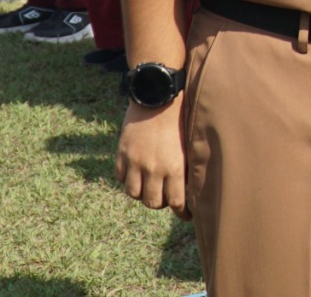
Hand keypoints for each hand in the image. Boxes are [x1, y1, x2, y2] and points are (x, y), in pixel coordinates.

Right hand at [115, 99, 187, 217]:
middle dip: (160, 204)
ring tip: (148, 188)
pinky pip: (120, 177)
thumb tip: (190, 186)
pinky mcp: (122, 153)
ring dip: (142, 193)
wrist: (158, 94)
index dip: (182, 213)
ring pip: (134, 193)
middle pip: (152, 202)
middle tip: (165, 198)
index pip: (176, 202)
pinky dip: (126, 179)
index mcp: (175, 167)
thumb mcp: (188, 143)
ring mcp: (135, 162)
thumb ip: (186, 165)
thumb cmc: (180, 116)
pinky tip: (134, 175)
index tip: (186, 215)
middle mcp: (153, 168)